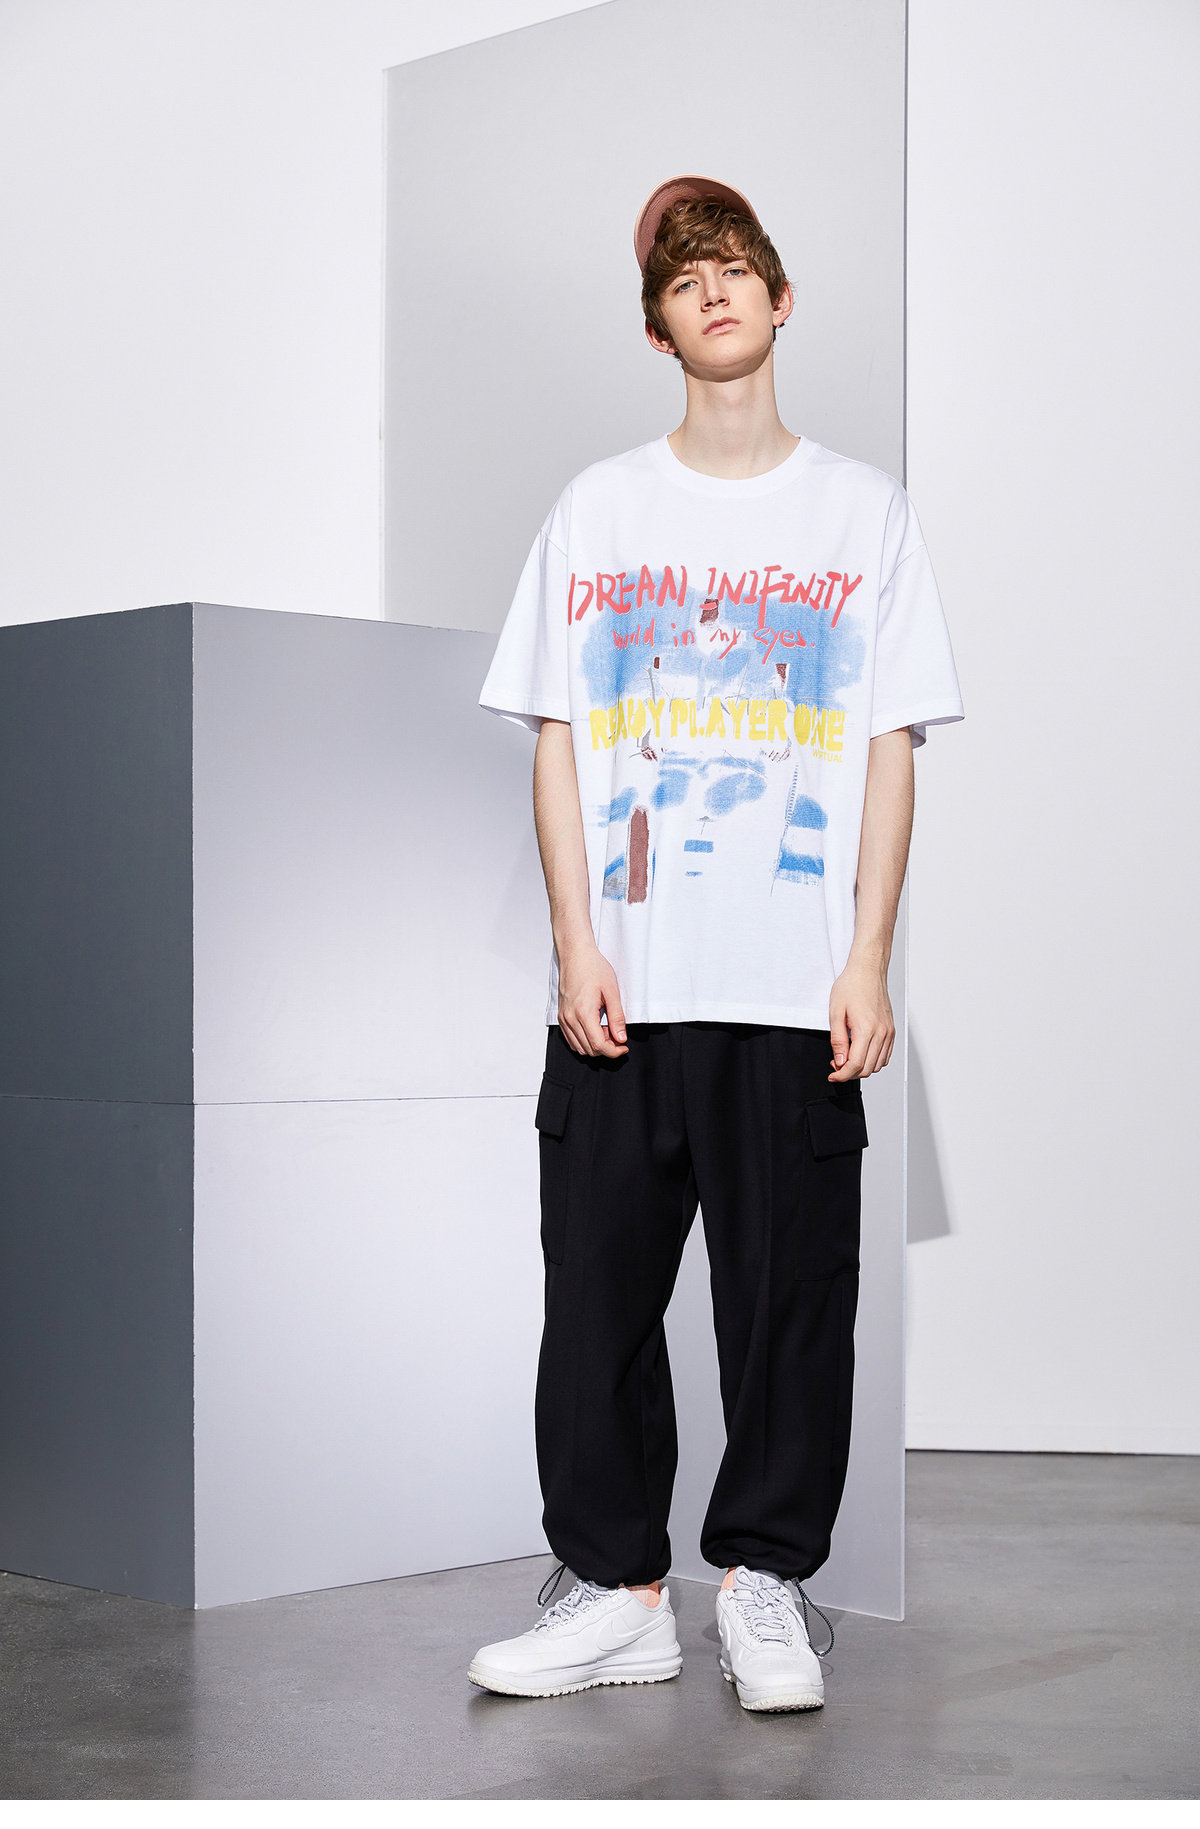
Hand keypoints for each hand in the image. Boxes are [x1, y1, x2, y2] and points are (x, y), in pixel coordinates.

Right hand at [557, 941, 629, 1057]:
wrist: (576, 955)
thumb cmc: (593, 968)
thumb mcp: (612, 991)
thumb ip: (617, 1017)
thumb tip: (621, 1038)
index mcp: (583, 1012)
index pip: (599, 1045)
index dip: (614, 1051)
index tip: (623, 1047)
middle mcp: (570, 1018)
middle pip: (589, 1049)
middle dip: (606, 1048)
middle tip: (618, 1036)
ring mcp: (564, 1018)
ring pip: (579, 1047)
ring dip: (595, 1045)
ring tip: (606, 1030)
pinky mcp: (561, 1016)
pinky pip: (571, 1039)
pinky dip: (584, 1041)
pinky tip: (595, 1029)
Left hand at [828, 952, 894, 1080]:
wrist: (868, 971)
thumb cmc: (851, 986)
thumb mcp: (835, 1013)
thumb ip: (837, 1040)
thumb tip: (840, 1061)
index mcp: (866, 1029)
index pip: (855, 1065)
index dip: (842, 1075)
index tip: (833, 1074)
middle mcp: (881, 1033)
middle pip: (867, 1069)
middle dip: (849, 1073)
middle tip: (836, 1065)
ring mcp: (888, 1032)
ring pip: (877, 1065)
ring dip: (862, 1068)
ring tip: (847, 1058)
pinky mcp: (891, 1030)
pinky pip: (885, 1056)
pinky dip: (873, 1061)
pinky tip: (861, 1053)